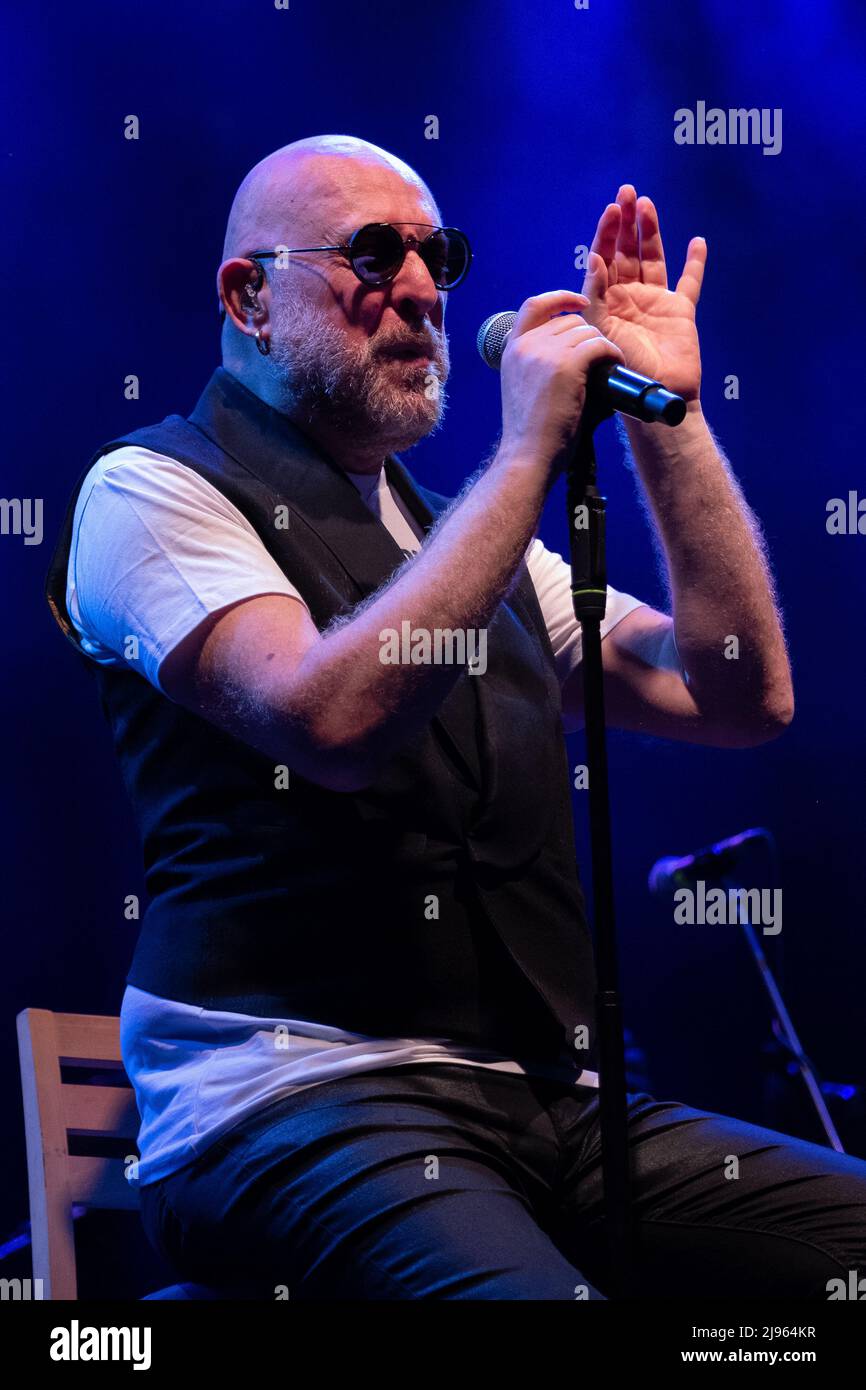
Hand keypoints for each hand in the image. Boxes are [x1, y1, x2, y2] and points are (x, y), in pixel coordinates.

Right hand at [499, 289, 624, 473]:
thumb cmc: (532, 433)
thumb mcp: (523, 387)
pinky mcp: (566, 365)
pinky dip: (612, 353)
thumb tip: (572, 348)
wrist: (528, 456)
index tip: (579, 302)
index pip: (534, 305)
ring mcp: (544, 353)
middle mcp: (525, 346)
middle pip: (570, 320)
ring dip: (603, 346)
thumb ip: (537, 362)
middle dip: (590, 335)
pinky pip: (599, 345)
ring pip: (587, 331)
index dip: (560, 298)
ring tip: (608, 366)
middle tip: (600, 358)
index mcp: (512, 350)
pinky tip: (615, 365)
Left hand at [581, 185, 705, 401]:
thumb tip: (595, 258)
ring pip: (652, 259)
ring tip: (646, 204)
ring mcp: (655, 303)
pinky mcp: (680, 311)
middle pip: (626, 252)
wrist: (654, 394)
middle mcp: (627, 298)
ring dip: (650, 232)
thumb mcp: (599, 332)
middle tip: (626, 193)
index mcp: (604, 302)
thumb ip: (595, 296)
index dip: (607, 234)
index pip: (603, 259)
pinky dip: (695, 263)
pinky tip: (696, 242)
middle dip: (625, 222)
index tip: (611, 210)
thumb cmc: (621, 371)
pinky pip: (689, 283)